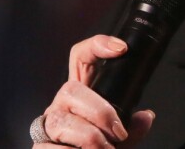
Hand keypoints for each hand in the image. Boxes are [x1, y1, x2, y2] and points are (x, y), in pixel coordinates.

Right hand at [32, 35, 154, 147]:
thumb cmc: (94, 146)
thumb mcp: (114, 134)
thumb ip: (130, 125)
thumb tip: (146, 117)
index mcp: (82, 91)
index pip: (82, 55)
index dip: (99, 45)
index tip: (122, 49)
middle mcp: (61, 102)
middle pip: (72, 90)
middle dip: (100, 113)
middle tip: (119, 134)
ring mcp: (48, 123)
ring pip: (62, 120)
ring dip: (89, 140)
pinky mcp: (38, 146)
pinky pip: (50, 148)